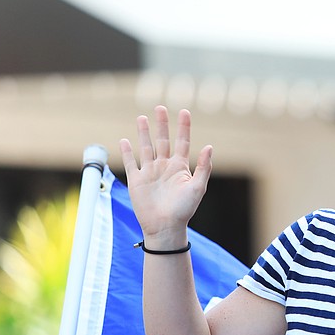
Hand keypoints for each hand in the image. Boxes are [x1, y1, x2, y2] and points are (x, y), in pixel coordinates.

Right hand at [120, 106, 211, 244]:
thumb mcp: (198, 187)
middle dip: (162, 124)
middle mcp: (165, 167)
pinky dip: (127, 152)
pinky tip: (125, 140)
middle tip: (160, 107)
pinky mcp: (137, 181)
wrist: (165, 227)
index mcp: (180, 168)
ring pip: (146, 148)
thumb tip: (210, 146)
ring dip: (144, 133)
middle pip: (163, 140)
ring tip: (142, 118)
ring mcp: (150, 173)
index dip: (184, 127)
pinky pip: (131, 163)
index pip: (183, 142)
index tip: (184, 111)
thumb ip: (203, 167)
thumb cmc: (184, 210)